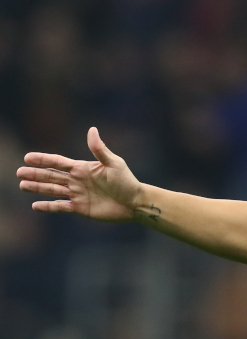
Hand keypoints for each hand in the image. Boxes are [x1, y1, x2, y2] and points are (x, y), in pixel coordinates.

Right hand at [16, 127, 143, 221]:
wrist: (135, 203)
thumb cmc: (127, 181)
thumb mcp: (114, 163)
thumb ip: (99, 149)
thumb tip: (91, 130)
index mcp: (82, 168)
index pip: (58, 162)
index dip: (43, 160)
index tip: (28, 157)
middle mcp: (77, 181)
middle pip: (51, 176)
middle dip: (35, 173)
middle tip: (19, 172)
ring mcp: (77, 194)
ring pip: (52, 190)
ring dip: (37, 188)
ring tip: (23, 185)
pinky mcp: (81, 208)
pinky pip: (61, 207)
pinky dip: (49, 206)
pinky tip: (35, 206)